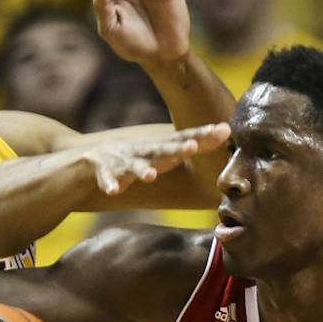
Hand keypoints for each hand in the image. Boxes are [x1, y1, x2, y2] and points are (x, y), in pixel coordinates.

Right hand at [85, 123, 229, 195]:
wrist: (96, 157)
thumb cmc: (142, 155)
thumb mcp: (168, 150)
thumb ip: (195, 143)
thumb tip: (226, 131)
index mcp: (161, 147)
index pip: (184, 139)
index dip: (202, 135)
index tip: (222, 131)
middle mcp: (144, 151)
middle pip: (162, 150)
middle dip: (176, 149)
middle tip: (191, 147)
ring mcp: (124, 161)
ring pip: (134, 166)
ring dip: (142, 170)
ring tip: (150, 175)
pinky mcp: (106, 172)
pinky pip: (107, 179)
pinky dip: (109, 184)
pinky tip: (113, 191)